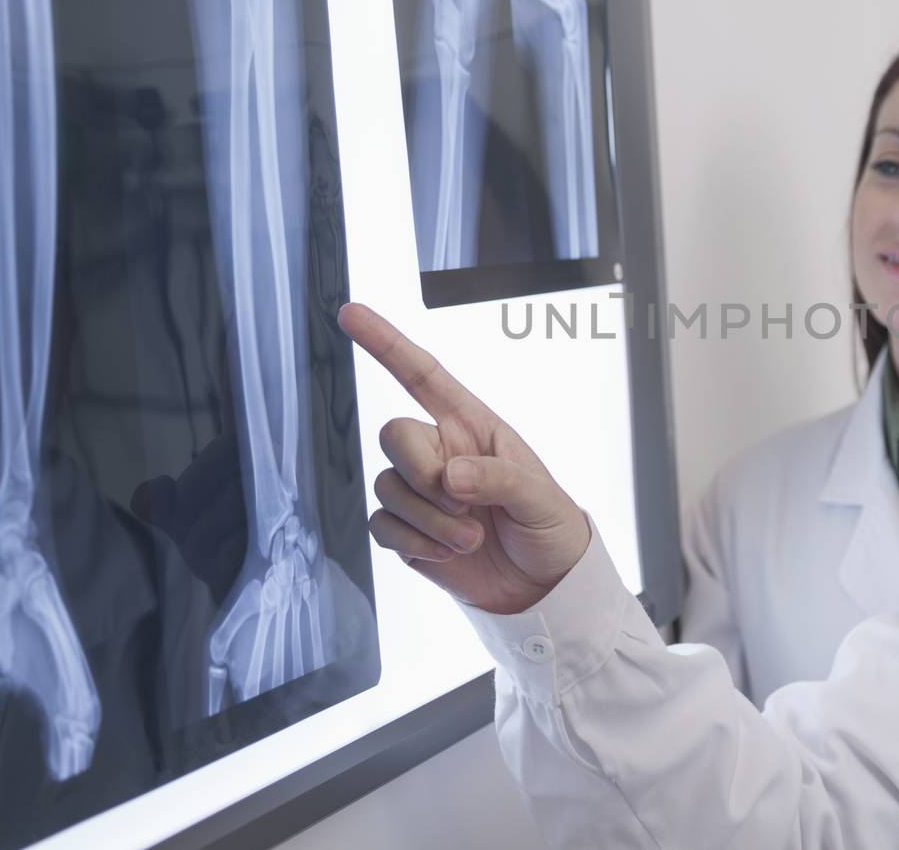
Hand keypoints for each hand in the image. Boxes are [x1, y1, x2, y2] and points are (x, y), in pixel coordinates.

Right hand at [338, 302, 590, 613]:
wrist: (542, 586)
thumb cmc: (548, 525)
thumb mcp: (538, 496)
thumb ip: (498, 478)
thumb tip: (449, 475)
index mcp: (472, 426)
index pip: (422, 376)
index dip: (386, 343)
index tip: (350, 312)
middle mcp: (441, 451)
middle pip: (394, 435)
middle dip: (421, 471)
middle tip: (463, 503)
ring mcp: (421, 492)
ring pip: (387, 486)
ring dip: (428, 520)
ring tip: (472, 538)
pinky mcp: (408, 531)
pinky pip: (381, 525)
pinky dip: (413, 542)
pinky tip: (448, 553)